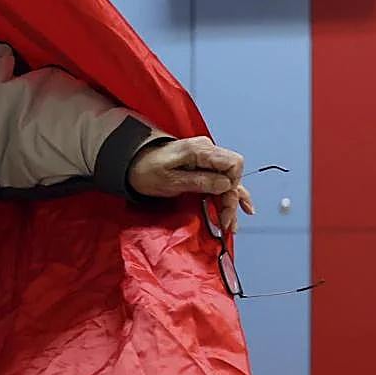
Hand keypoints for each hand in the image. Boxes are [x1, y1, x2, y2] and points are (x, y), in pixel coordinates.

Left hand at [128, 136, 255, 232]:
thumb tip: (226, 185)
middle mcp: (207, 150)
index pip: (233, 164)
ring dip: (231, 201)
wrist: (132, 163)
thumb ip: (199, 181)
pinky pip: (222, 179)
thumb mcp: (170, 180)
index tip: (222, 204)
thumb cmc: (146, 169)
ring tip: (230, 224)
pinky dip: (230, 194)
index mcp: (199, 150)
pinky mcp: (203, 166)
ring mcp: (206, 158)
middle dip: (231, 200)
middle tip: (225, 223)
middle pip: (232, 175)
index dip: (232, 185)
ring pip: (229, 180)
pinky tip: (243, 207)